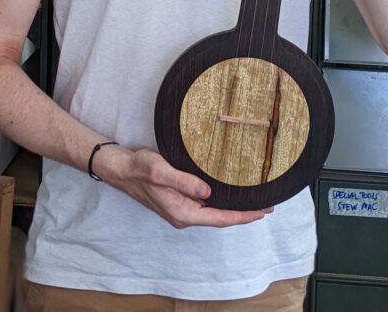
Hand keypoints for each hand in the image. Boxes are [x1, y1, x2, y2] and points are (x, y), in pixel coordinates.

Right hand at [102, 146, 272, 228]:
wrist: (121, 169)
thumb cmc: (139, 168)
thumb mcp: (161, 171)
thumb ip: (184, 181)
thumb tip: (207, 191)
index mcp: (182, 212)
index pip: (219, 218)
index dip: (242, 216)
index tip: (262, 212)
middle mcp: (184, 216)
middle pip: (220, 218)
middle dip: (243, 213)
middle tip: (266, 205)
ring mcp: (181, 210)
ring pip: (213, 212)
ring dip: (233, 208)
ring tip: (253, 201)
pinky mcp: (179, 202)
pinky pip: (205, 206)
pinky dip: (220, 202)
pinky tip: (228, 194)